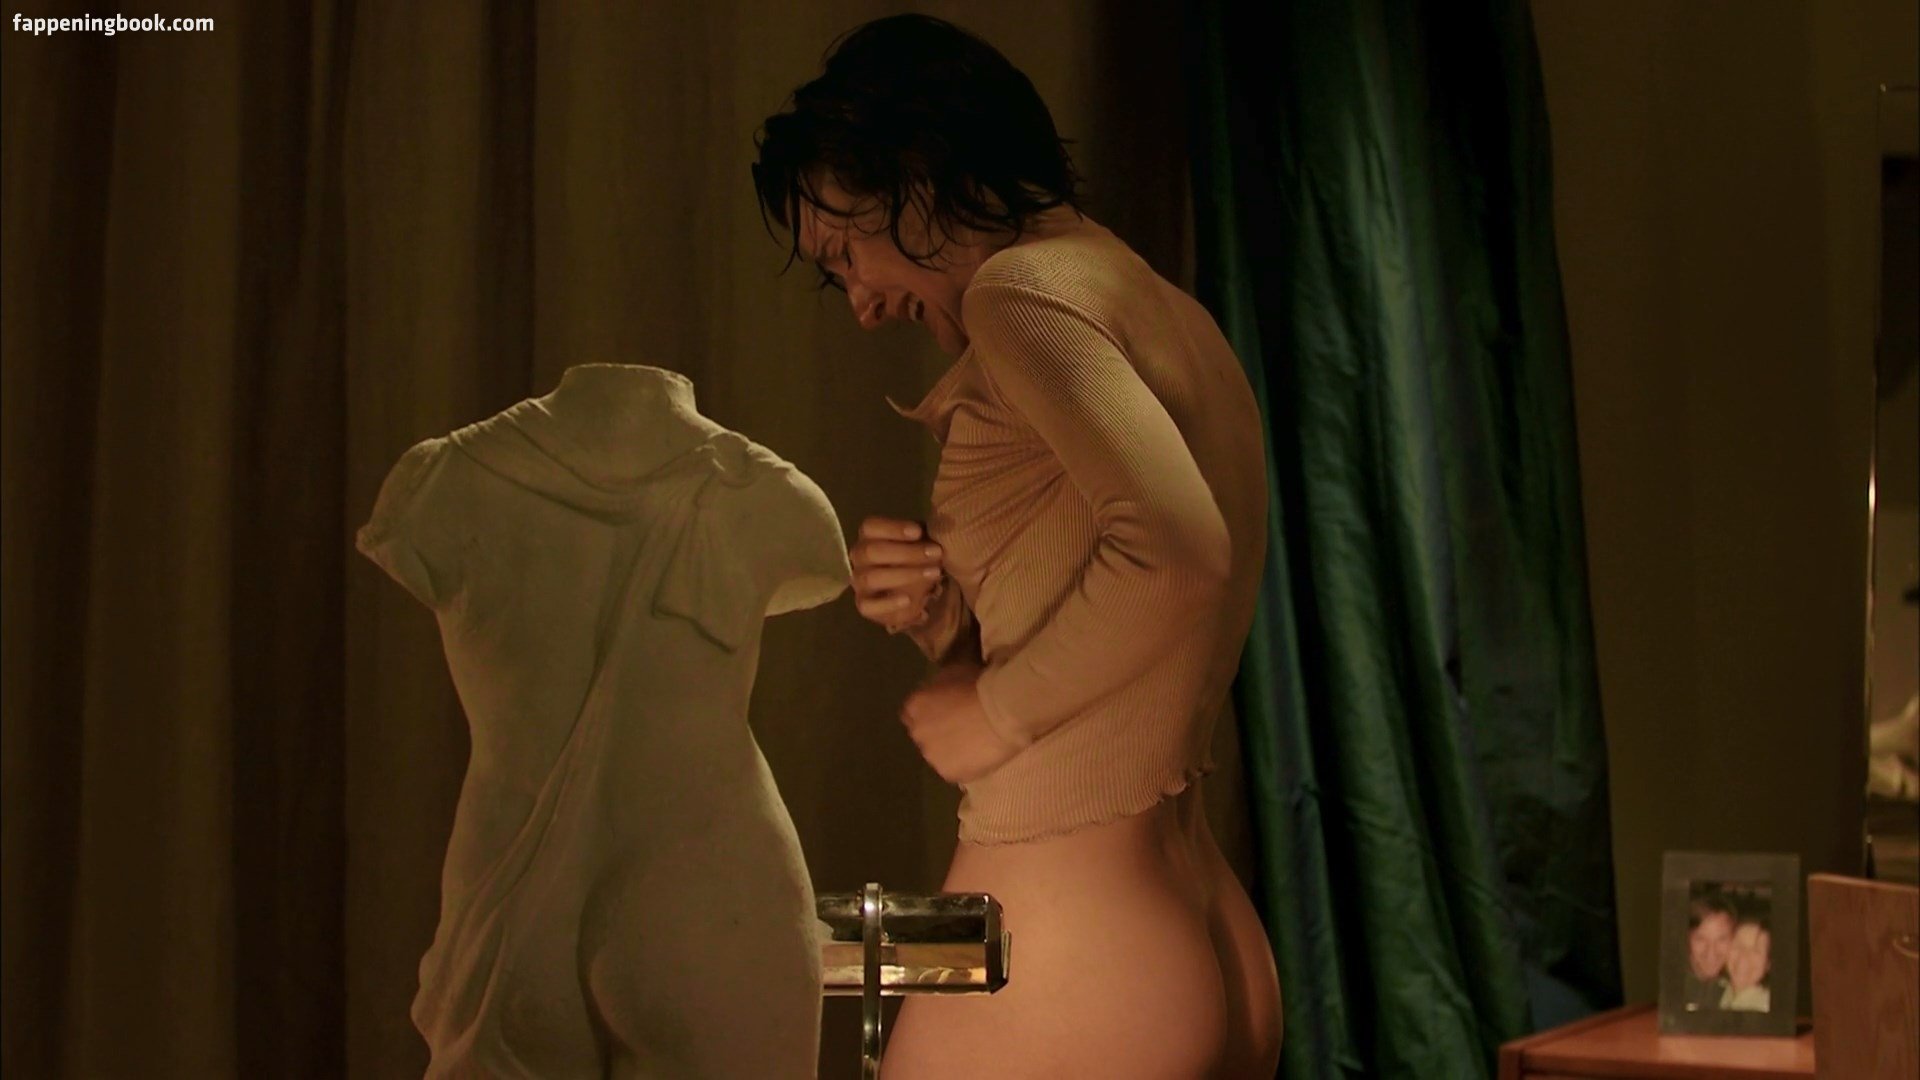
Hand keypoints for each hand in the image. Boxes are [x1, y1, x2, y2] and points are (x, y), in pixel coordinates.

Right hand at [849, 517, 945, 632]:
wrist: (913, 591)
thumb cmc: (915, 558)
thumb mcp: (920, 542)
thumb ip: (923, 535)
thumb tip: (940, 526)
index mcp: (869, 537)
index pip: (870, 527)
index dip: (893, 528)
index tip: (918, 532)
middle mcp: (859, 558)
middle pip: (871, 551)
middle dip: (906, 552)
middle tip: (936, 553)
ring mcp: (859, 582)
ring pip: (870, 577)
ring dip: (904, 575)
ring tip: (933, 574)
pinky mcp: (864, 606)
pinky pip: (868, 606)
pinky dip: (888, 603)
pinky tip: (908, 600)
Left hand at [899, 658, 1020, 784]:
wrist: (1002, 711)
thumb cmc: (979, 684)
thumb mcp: (956, 668)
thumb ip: (943, 679)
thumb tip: (946, 673)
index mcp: (915, 705)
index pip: (912, 713)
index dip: (930, 712)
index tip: (946, 711)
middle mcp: (917, 732)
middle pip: (923, 735)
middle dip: (937, 732)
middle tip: (961, 727)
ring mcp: (932, 756)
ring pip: (937, 755)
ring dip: (950, 750)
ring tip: (973, 743)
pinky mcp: (948, 774)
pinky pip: (954, 770)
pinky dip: (964, 765)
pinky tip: (980, 756)